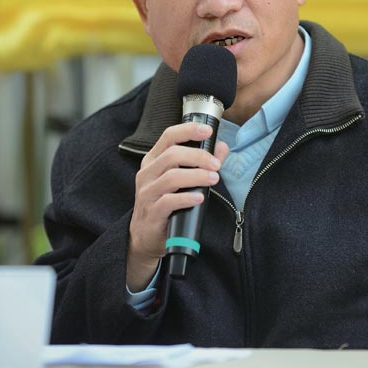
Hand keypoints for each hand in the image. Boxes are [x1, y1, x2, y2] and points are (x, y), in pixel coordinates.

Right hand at [127, 122, 229, 290]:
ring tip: (213, 179)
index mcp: (153, 161)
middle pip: (172, 155)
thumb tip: (221, 147)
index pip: (168, 136)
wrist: (145, 237)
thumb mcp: (180, 181)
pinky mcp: (152, 212)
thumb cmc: (164, 205)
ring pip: (172, 177)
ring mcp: (147, 193)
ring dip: (196, 176)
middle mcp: (147, 174)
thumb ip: (201, 163)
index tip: (207, 131)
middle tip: (216, 165)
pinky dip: (187, 198)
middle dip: (198, 156)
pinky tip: (200, 198)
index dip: (188, 130)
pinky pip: (169, 201)